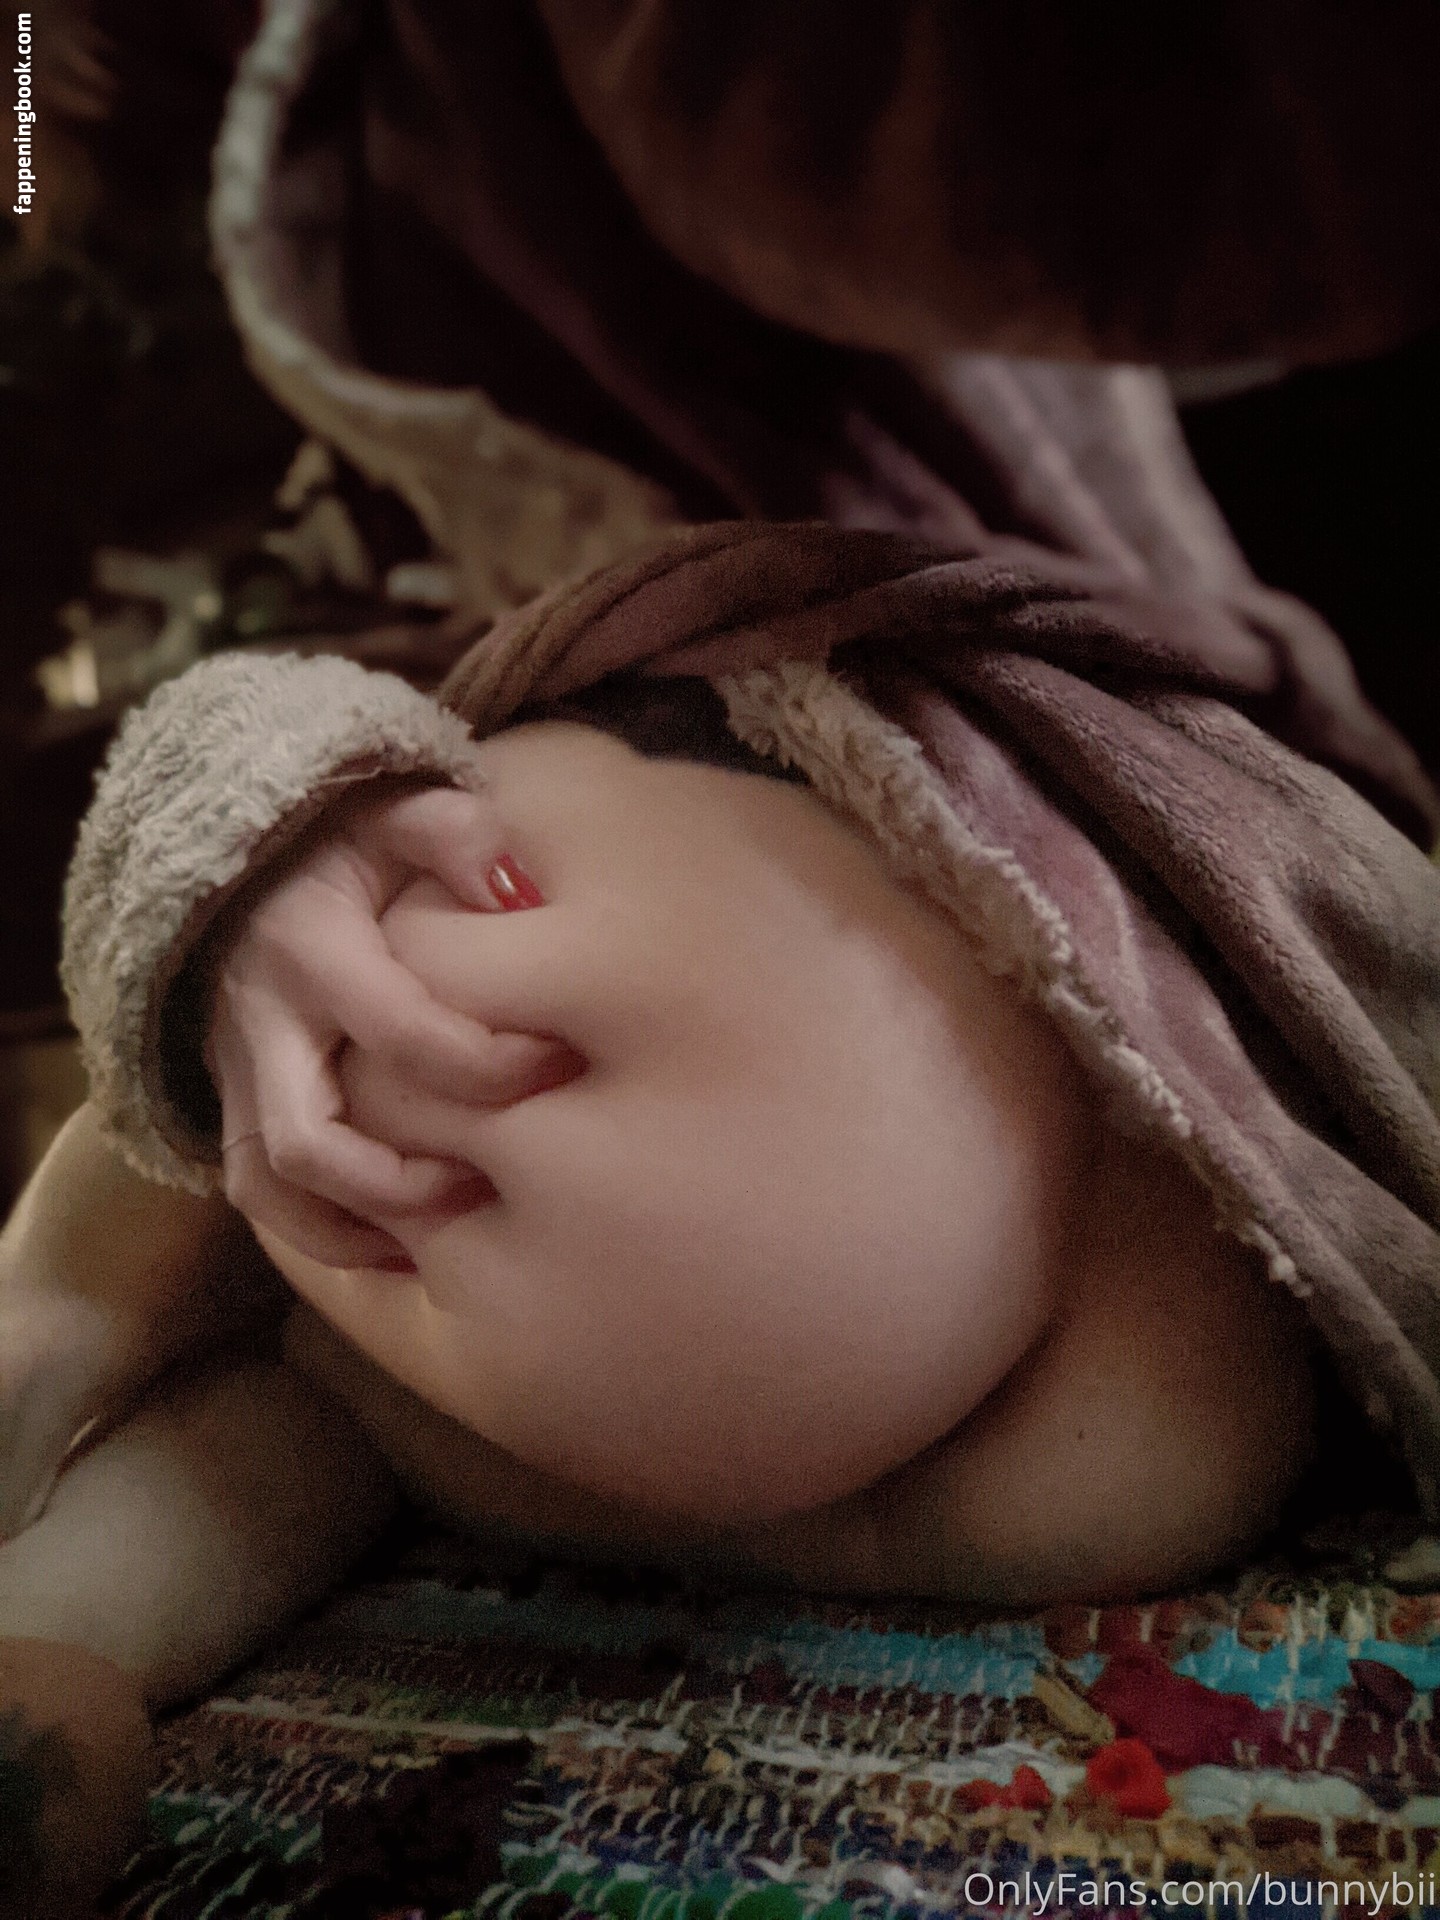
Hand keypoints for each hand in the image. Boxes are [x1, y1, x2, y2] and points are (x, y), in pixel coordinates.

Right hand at [206, 783, 575, 1269]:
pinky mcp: (233, 1101)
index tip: (561, 1061)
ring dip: (363, 1220)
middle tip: (498, 1173)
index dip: (490, 1064)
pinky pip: (261, 1197)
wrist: (240, 853)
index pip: (402, 1034)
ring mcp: (235, 1070)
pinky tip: (410, 1241)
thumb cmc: (344, 841)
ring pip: (272, 1186)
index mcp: (308, 945)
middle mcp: (260, 1021)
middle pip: (311, 1141)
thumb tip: (519, 890)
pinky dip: (329, 1233)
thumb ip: (455, 834)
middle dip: (408, 1180)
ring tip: (456, 1215)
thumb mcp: (395, 813)